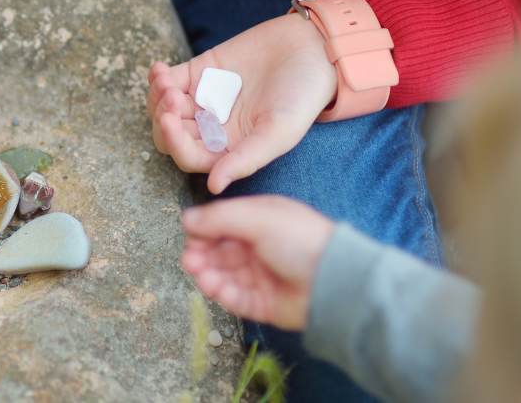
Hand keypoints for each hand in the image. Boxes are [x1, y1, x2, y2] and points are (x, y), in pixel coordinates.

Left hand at [147, 13, 336, 192]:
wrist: (312, 49)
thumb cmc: (302, 96)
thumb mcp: (280, 132)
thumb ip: (246, 159)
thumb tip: (214, 187)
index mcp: (228, 149)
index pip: (188, 156)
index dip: (174, 142)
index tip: (169, 120)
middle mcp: (212, 128)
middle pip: (169, 134)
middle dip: (163, 118)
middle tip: (173, 97)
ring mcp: (203, 100)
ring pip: (164, 107)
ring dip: (158, 97)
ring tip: (167, 81)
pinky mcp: (199, 73)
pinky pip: (168, 80)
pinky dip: (158, 77)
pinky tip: (160, 70)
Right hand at [180, 195, 335, 330]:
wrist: (334, 282)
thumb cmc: (303, 241)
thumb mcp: (259, 218)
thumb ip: (220, 217)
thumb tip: (186, 219)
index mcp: (261, 222)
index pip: (223, 225)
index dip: (204, 230)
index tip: (190, 235)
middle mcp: (260, 248)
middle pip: (220, 251)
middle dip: (202, 254)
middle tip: (190, 259)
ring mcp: (261, 276)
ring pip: (224, 275)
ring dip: (207, 273)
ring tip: (200, 273)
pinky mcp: (263, 303)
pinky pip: (235, 298)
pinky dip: (221, 292)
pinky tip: (213, 286)